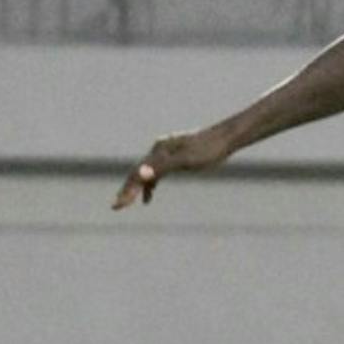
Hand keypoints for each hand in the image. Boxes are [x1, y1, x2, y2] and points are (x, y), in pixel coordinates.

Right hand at [112, 129, 231, 209]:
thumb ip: (162, 167)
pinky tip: (150, 195)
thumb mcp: (186, 161)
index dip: (127, 190)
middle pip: (138, 172)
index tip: (117, 206)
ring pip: (147, 172)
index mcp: (159, 151)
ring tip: (128, 202)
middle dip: (127, 189)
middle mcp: (159, 150)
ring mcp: (167, 152)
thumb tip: (140, 175)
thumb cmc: (209, 150)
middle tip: (116, 206)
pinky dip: (151, 184)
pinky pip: (157, 172)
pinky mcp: (176, 156)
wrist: (227, 137)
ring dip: (137, 187)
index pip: (137, 174)